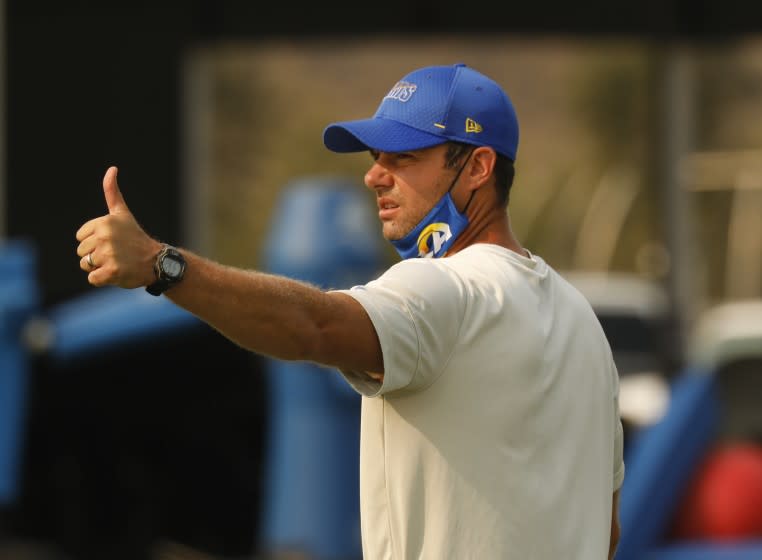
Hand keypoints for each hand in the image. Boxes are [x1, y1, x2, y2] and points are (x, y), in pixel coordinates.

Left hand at [76, 166, 161, 287]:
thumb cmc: (136, 238)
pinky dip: (103, 280)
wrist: (156, 261)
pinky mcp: (111, 272)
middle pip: (81, 252)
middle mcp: (105, 237)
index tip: (114, 241)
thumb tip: (112, 168)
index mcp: (104, 222)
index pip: (80, 238)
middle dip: (96, 256)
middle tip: (117, 254)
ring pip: (85, 265)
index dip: (95, 242)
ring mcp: (108, 255)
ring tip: (118, 263)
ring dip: (99, 268)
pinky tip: (117, 273)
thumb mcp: (122, 213)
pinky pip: (92, 279)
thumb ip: (112, 192)